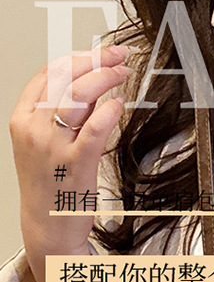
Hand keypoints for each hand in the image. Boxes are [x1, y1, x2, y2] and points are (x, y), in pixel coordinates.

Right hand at [9, 44, 130, 281]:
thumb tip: (91, 89)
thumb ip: (63, 117)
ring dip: (105, 80)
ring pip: (79, 96)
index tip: (98, 53)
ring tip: (123, 75)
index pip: (48, 74)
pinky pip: (95, 128)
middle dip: (95, 61)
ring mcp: (53, 146)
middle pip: (65, 79)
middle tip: (118, 57)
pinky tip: (119, 104)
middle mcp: (34, 128)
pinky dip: (109, 111)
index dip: (76, 57)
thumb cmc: (51, 187)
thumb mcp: (44, 145)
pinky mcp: (76, 163)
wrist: (48, 228)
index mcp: (22, 119)